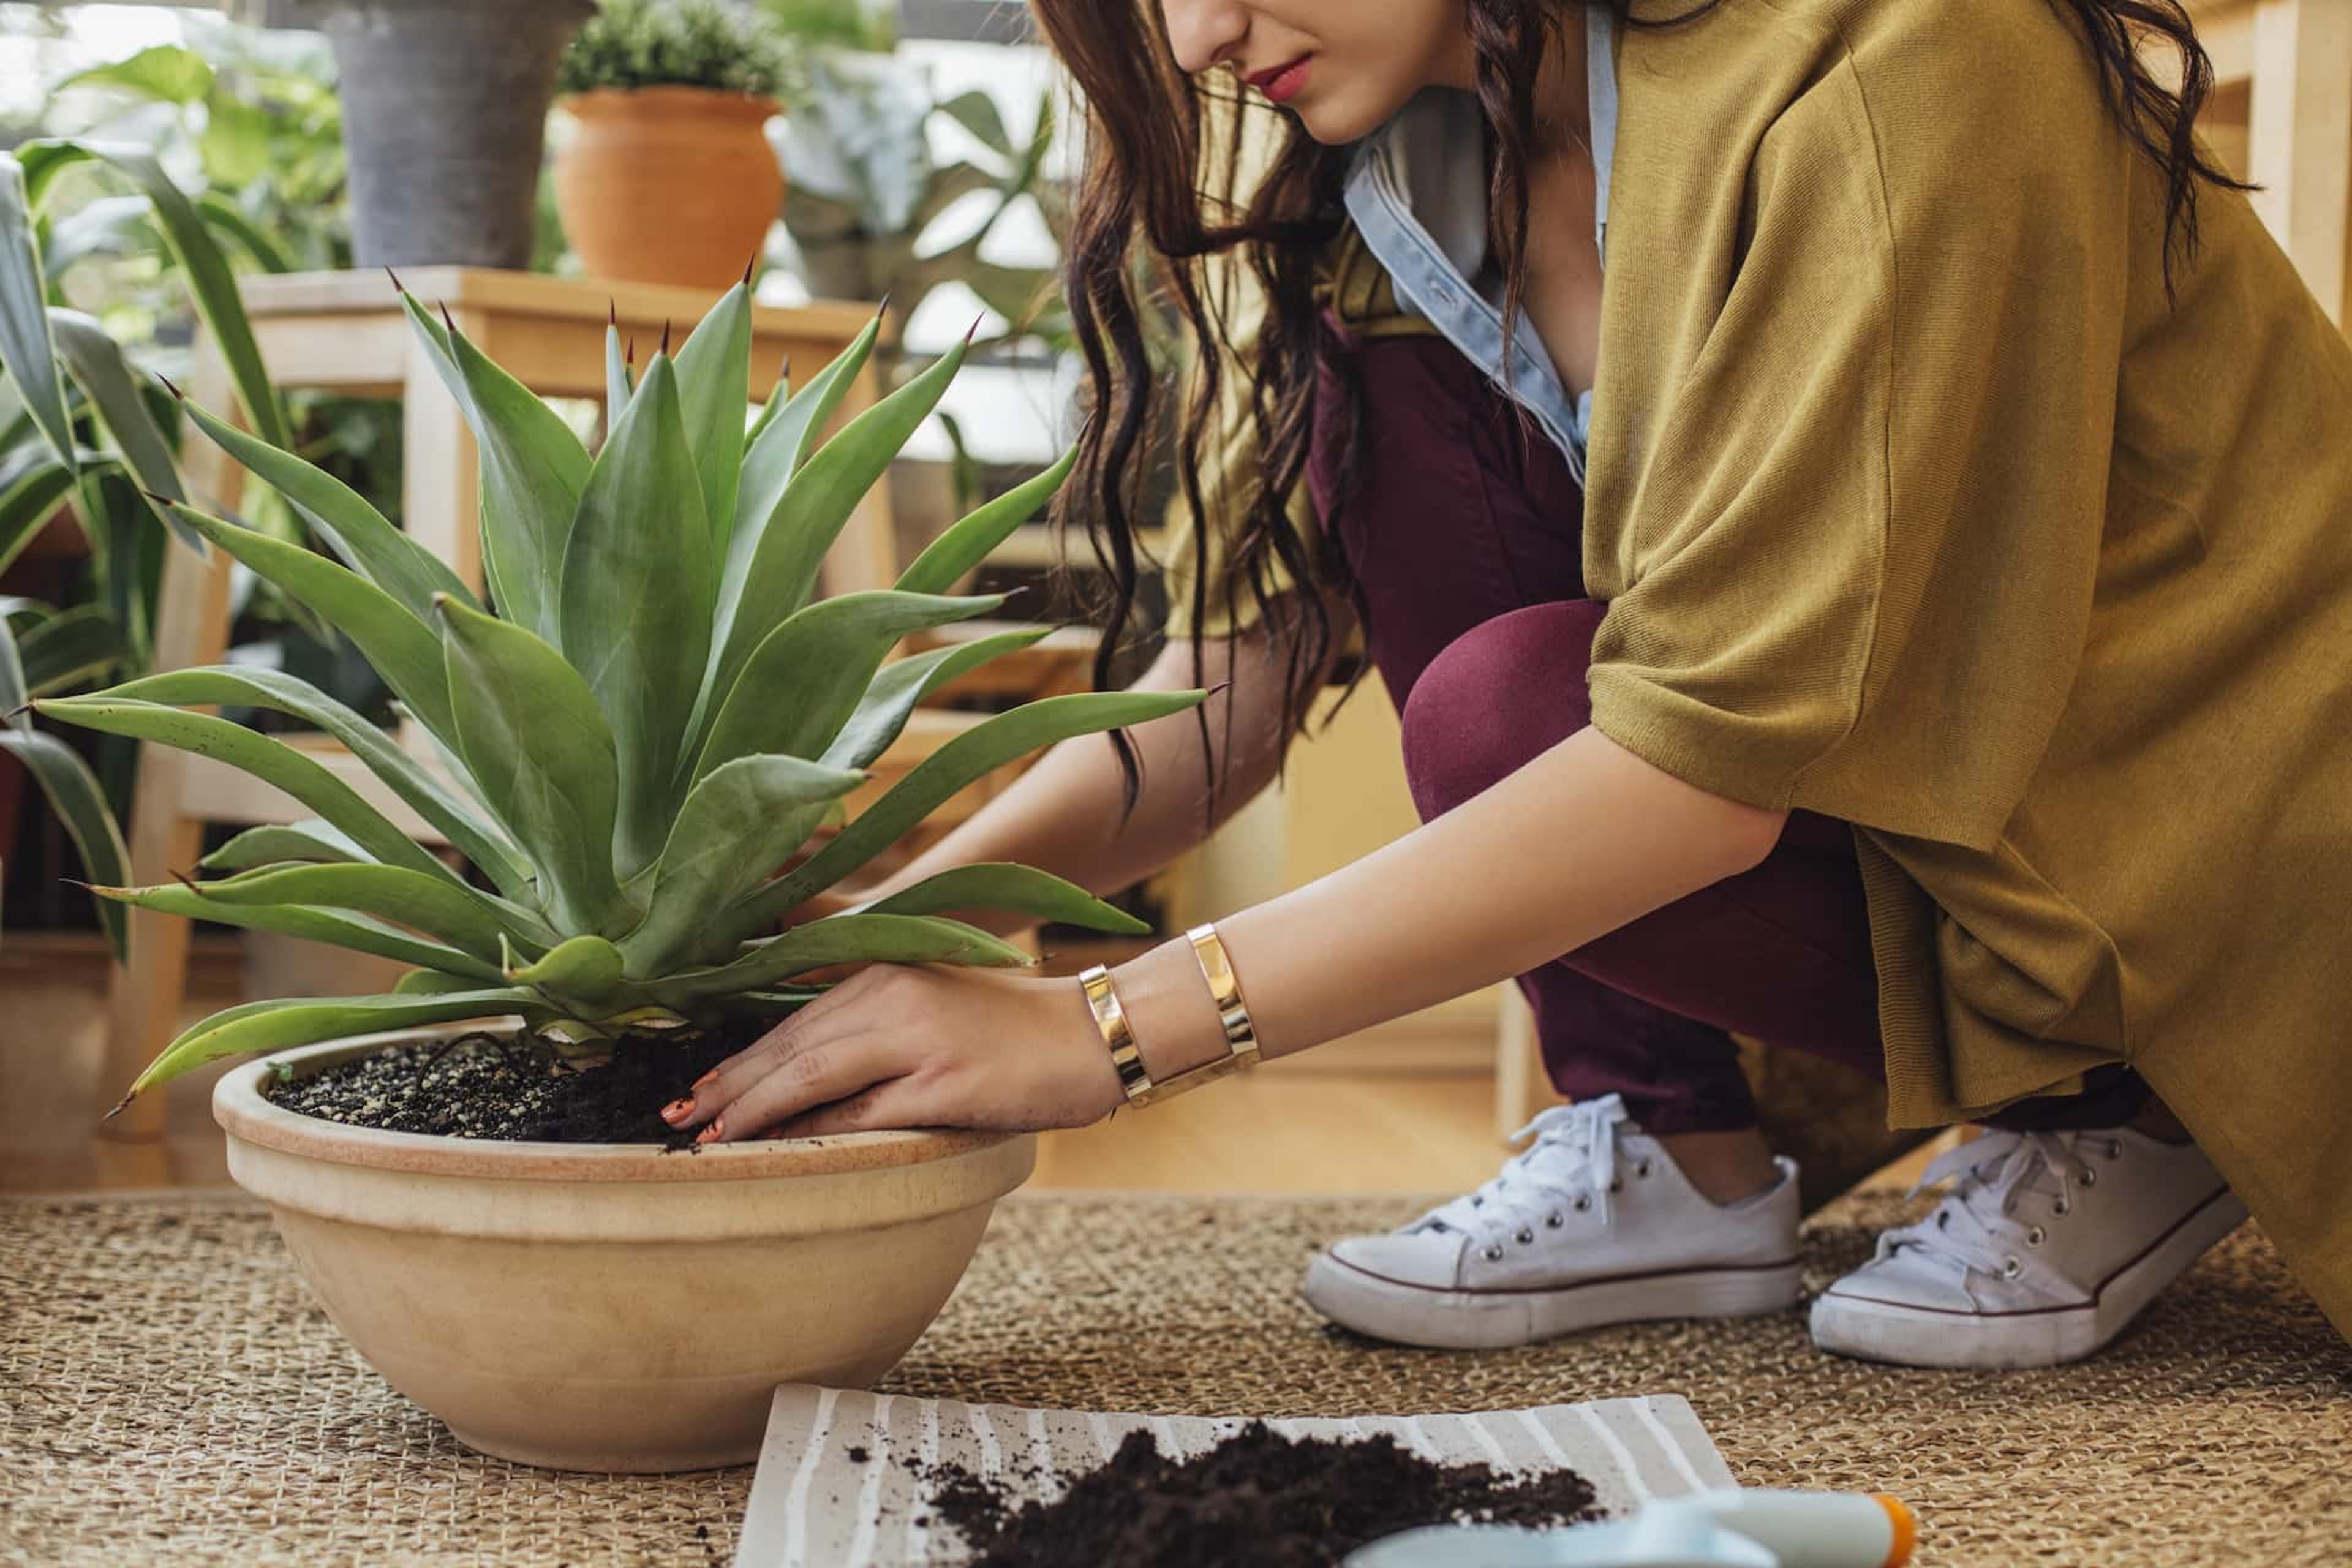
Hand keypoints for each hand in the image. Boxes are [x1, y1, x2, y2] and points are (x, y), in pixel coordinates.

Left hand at [659, 962, 1126, 1141]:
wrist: (1095, 1034)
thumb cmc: (1017, 1030)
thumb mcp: (937, 1006)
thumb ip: (878, 1026)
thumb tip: (809, 1077)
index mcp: (888, 970)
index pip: (795, 1020)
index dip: (740, 1059)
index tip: (697, 1090)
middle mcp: (894, 995)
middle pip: (790, 1046)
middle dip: (728, 1087)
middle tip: (679, 1121)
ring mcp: (918, 1038)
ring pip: (811, 1076)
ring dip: (754, 1113)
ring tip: (711, 1141)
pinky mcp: (944, 1083)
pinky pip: (861, 1115)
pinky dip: (813, 1135)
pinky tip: (781, 1153)